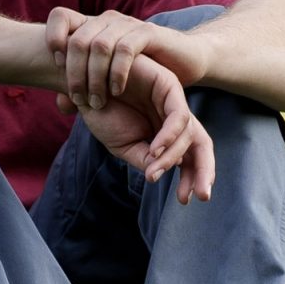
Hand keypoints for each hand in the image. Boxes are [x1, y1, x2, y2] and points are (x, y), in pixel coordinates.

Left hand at [45, 6, 209, 110]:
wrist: (186, 60)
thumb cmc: (147, 73)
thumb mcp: (110, 81)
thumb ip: (86, 92)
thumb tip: (61, 106)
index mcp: (94, 25)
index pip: (60, 17)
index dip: (53, 37)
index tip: (57, 65)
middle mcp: (108, 20)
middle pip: (77, 39)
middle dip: (74, 72)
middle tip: (78, 98)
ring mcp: (128, 25)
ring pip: (99, 45)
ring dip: (94, 76)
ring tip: (97, 100)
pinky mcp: (148, 34)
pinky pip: (125, 49)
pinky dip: (117, 71)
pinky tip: (117, 90)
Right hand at [60, 54, 214, 203]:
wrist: (80, 83)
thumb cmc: (101, 113)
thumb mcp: (124, 145)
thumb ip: (146, 160)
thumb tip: (168, 171)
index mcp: (167, 132)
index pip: (189, 157)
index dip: (192, 178)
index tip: (184, 199)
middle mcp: (174, 117)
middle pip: (201, 145)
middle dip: (204, 171)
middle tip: (202, 195)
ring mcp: (174, 101)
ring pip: (191, 134)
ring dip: (173, 156)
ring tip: (155, 170)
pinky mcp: (169, 85)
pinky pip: (179, 116)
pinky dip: (169, 136)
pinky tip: (155, 150)